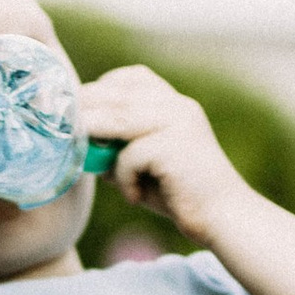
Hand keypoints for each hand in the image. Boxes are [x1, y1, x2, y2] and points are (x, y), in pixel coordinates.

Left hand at [79, 68, 242, 244]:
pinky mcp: (174, 145)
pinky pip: (130, 155)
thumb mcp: (145, 164)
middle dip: (87, 112)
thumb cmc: (181, 194)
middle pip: (117, 94)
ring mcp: (177, 122)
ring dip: (94, 137)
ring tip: (88, 160)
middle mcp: (176, 105)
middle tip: (70, 137)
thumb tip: (80, 143)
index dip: (101, 90)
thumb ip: (118, 148)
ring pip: (117, 117)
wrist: (223, 217)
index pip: (132, 78)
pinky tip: (134, 196)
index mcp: (174, 103)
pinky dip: (124, 178)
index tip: (83, 113)